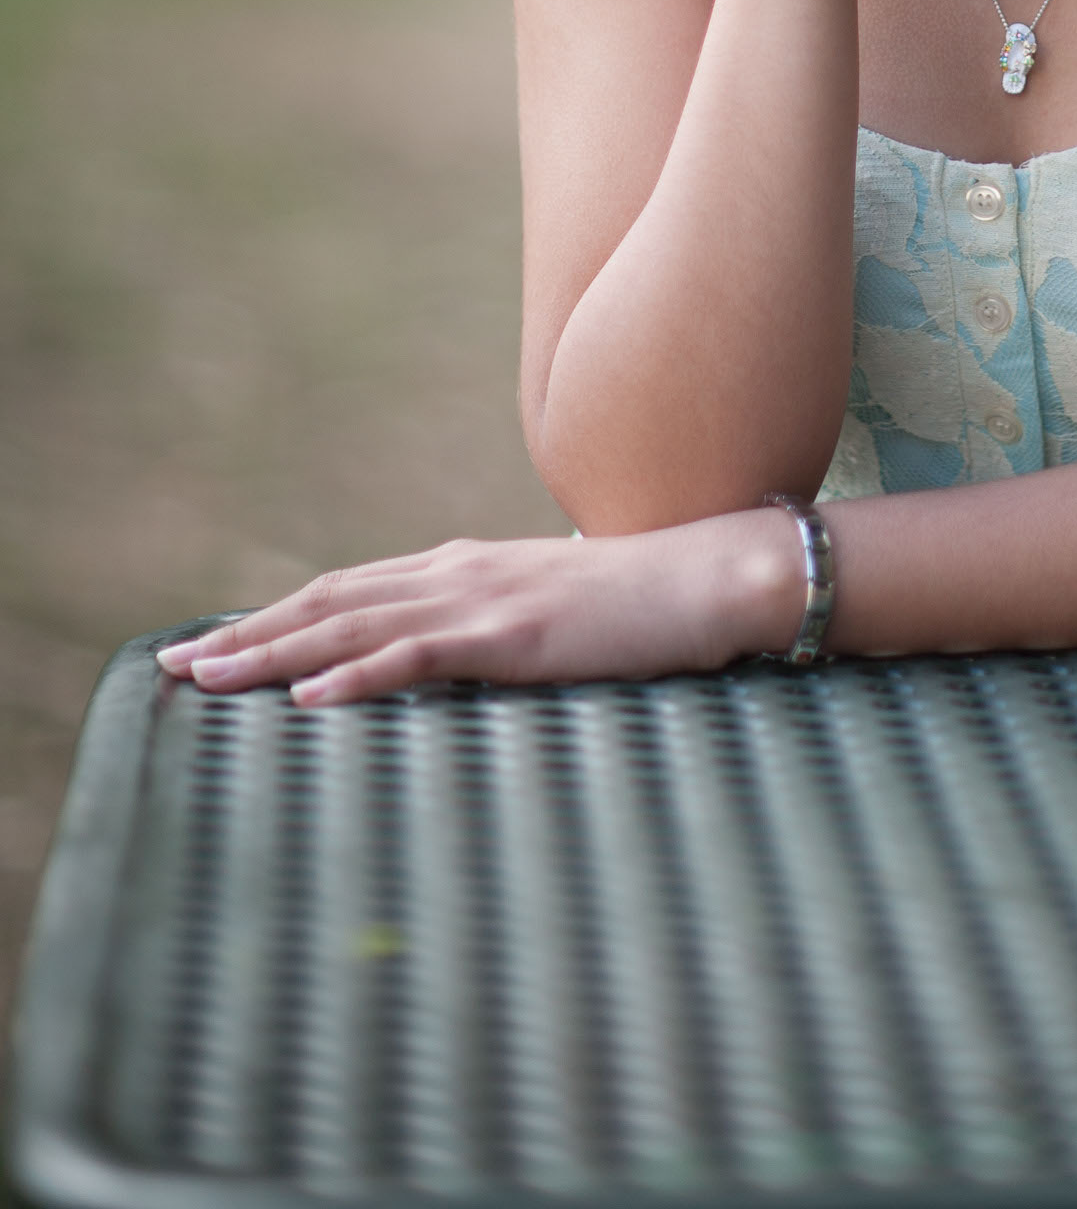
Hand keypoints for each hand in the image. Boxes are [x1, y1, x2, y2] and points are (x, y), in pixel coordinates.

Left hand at [154, 511, 803, 705]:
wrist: (714, 574)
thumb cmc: (644, 603)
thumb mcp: (553, 610)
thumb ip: (499, 624)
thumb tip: (461, 655)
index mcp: (466, 566)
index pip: (350, 589)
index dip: (279, 615)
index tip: (217, 644)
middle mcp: (459, 570)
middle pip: (331, 600)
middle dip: (249, 634)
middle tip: (175, 668)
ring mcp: (483, 597)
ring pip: (355, 622)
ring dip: (274, 652)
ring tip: (211, 680)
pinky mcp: (512, 632)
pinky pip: (417, 656)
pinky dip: (357, 674)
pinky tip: (310, 698)